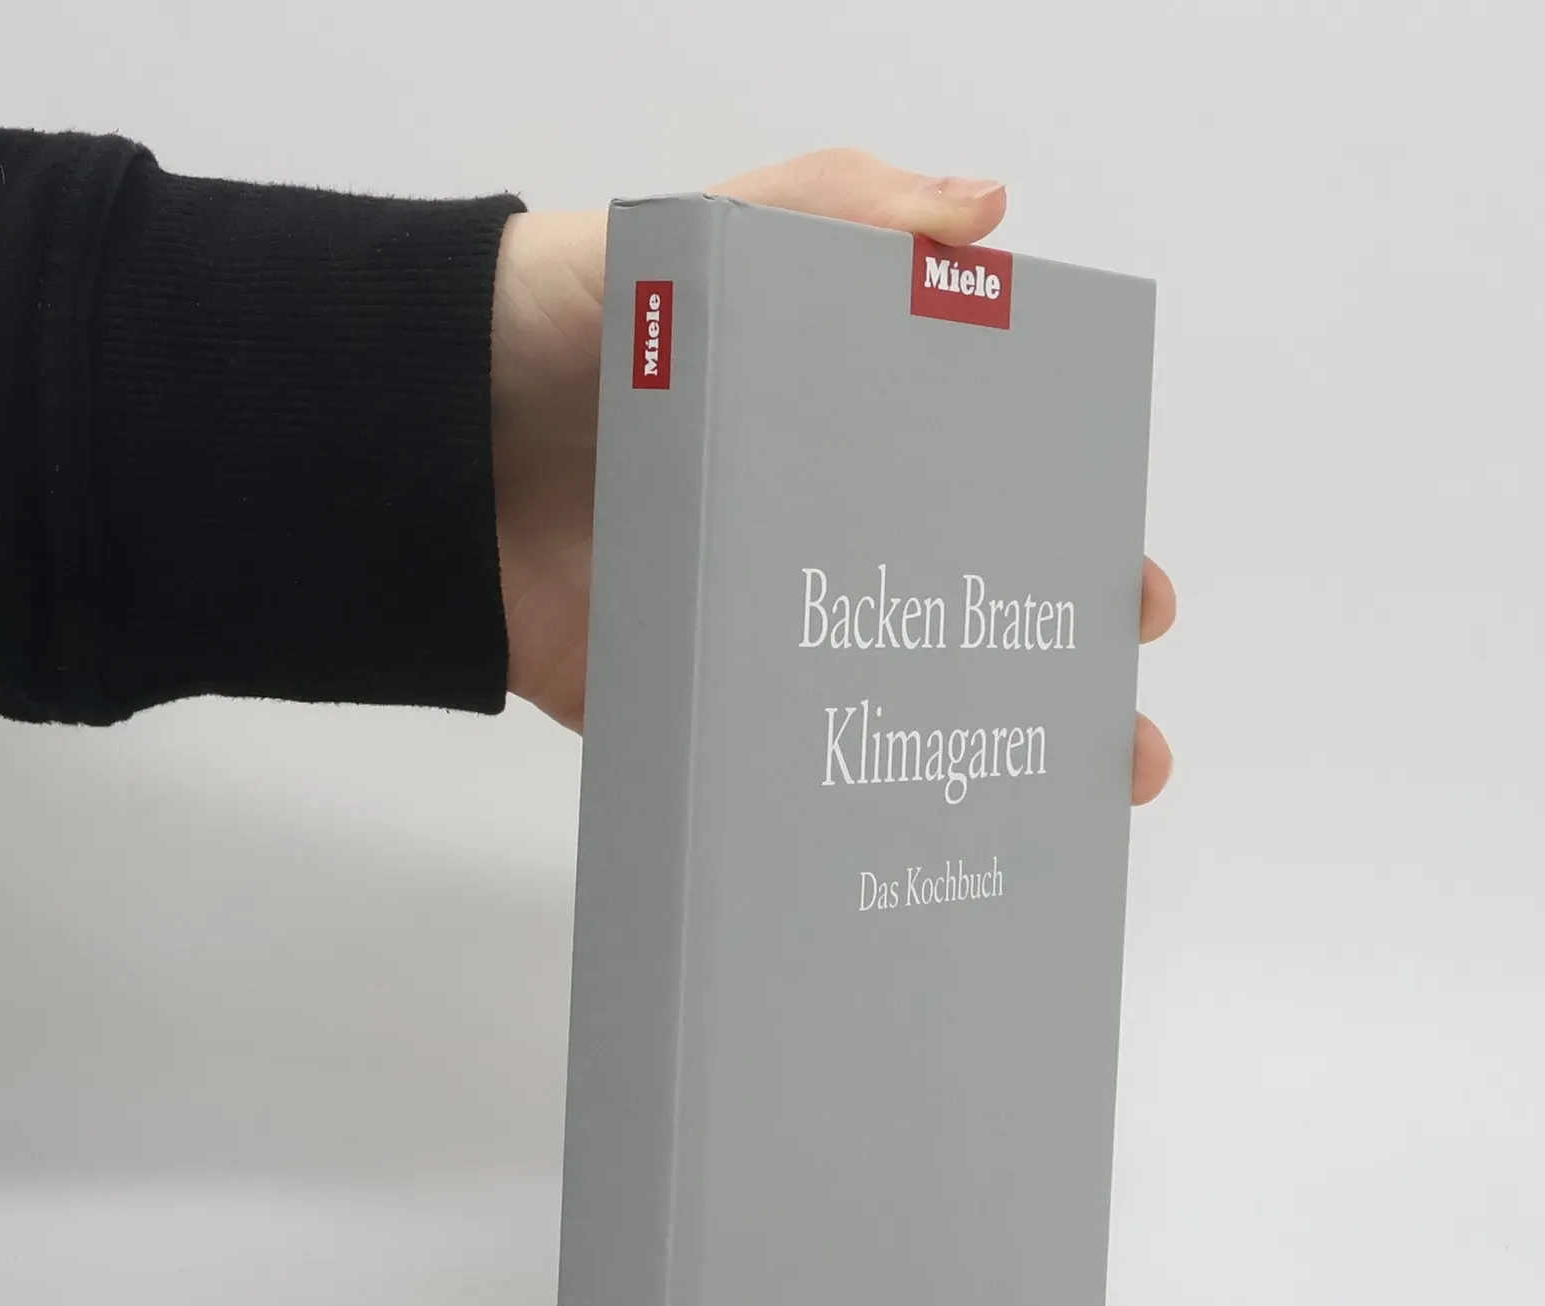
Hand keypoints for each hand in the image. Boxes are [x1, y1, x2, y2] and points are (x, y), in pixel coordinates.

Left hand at [489, 150, 1177, 804]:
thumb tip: (989, 218)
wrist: (417, 431)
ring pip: (878, 717)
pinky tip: (886, 856)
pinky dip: (821, 817)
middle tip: (1112, 741)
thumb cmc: (572, 316)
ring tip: (1040, 819)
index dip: (1062, 551)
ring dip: (963, 770)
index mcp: (837, 440)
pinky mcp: (666, 705)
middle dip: (1046, 688)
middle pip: (954, 626)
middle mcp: (805, 543)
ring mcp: (742, 634)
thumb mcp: (720, 234)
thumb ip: (845, 211)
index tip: (1127, 604)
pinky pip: (753, 773)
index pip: (985, 501)